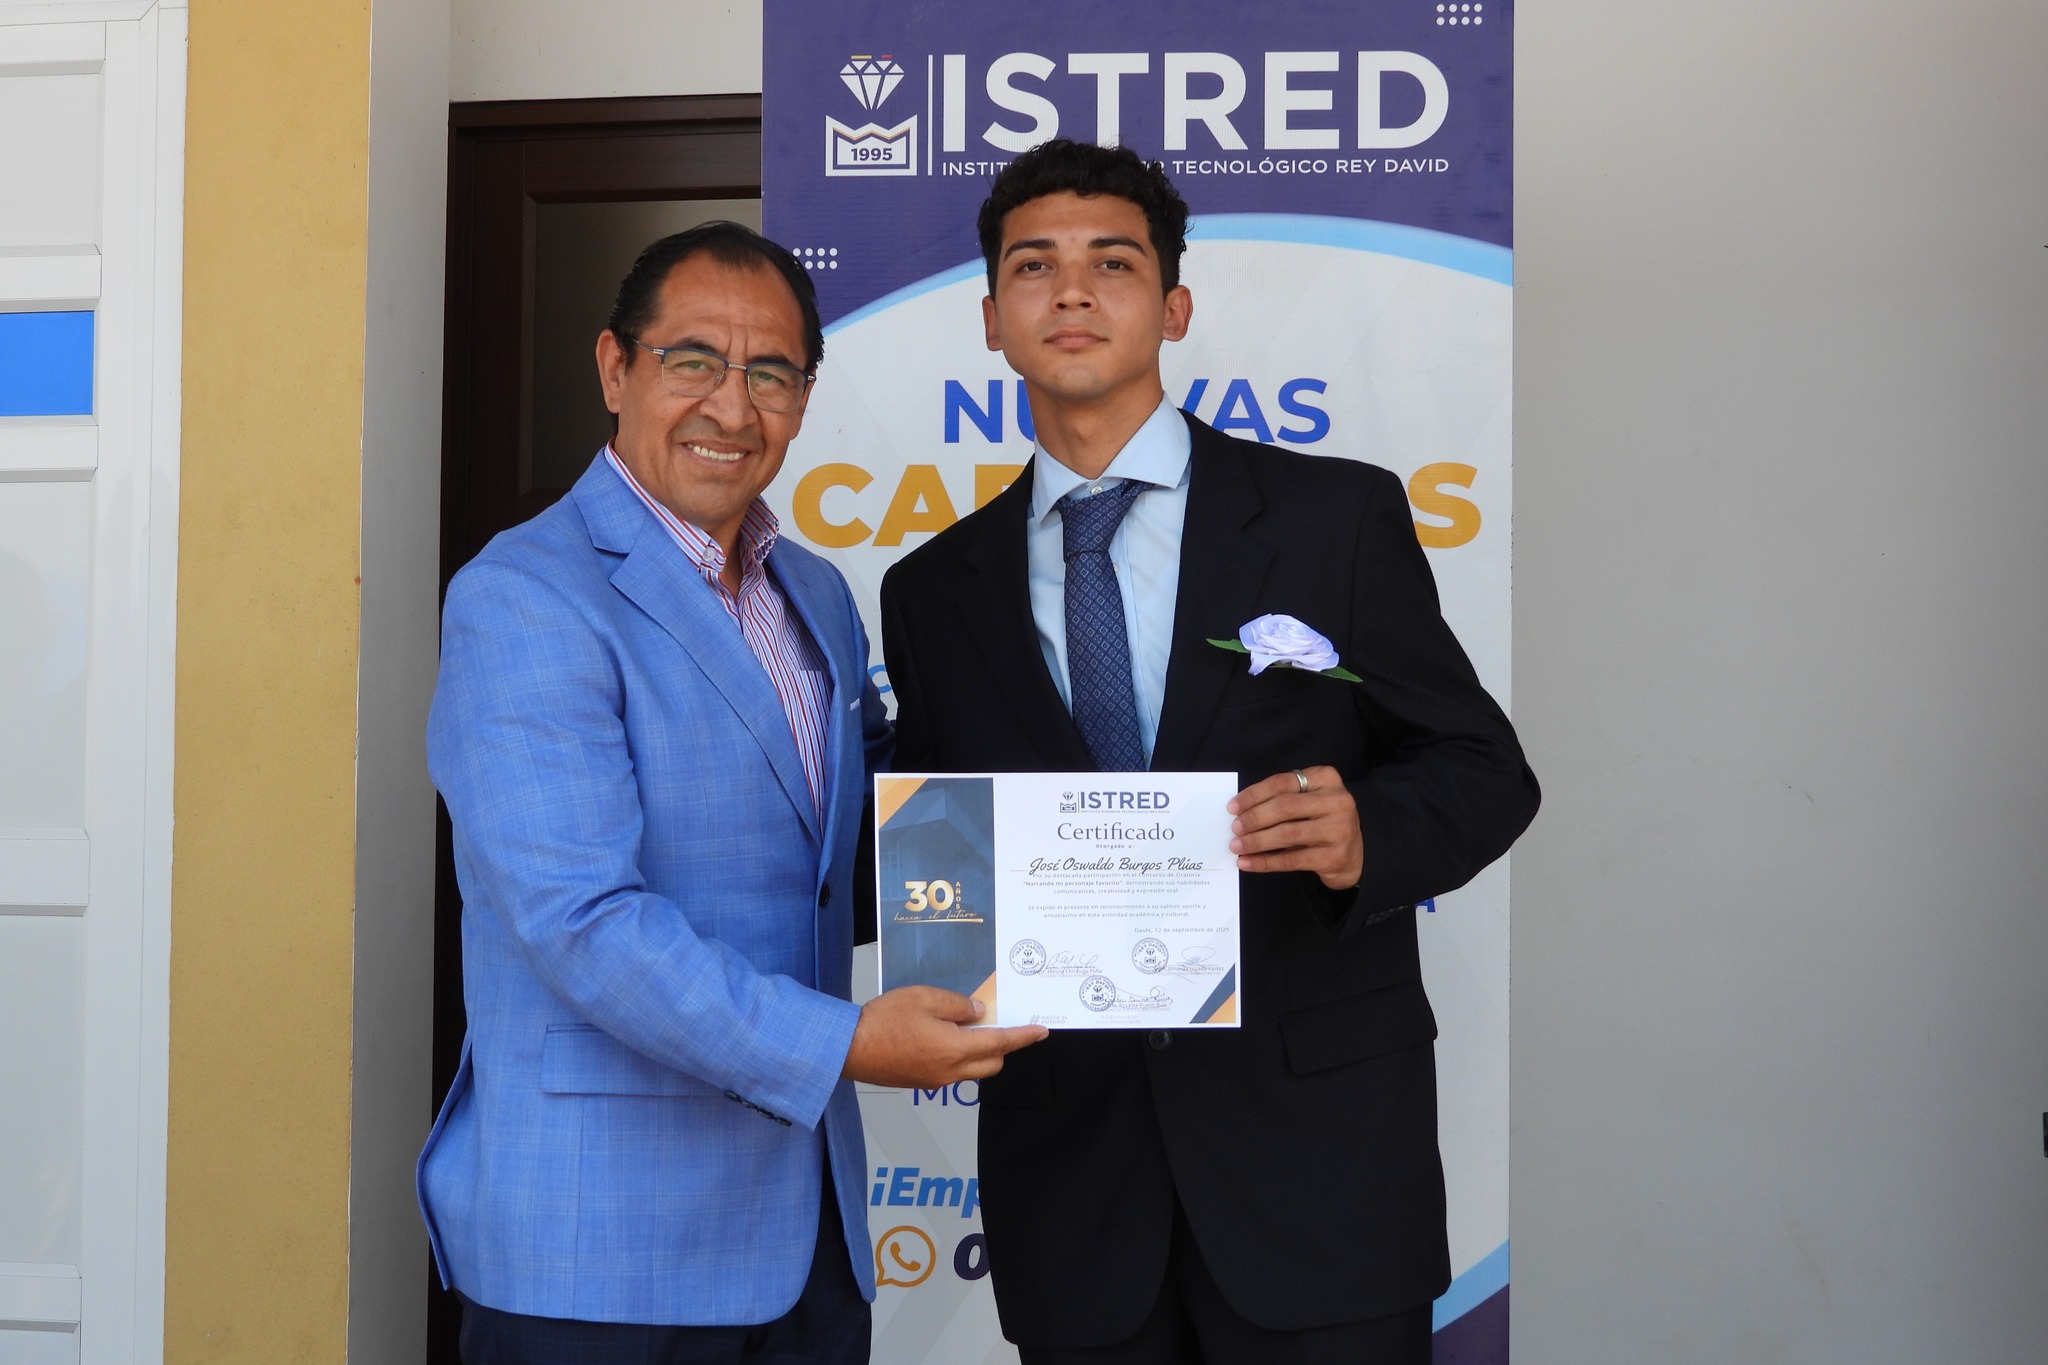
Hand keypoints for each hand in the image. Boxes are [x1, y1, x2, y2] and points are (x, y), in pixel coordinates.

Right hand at [841, 986, 1047, 1088]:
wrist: (848, 1048)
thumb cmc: (883, 1020)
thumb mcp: (924, 998)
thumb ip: (956, 1005)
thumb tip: (976, 1013)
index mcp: (955, 1049)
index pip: (1001, 1044)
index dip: (1023, 1037)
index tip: (1041, 1031)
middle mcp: (950, 1071)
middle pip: (992, 1064)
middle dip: (1002, 1046)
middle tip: (999, 1023)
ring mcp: (935, 1081)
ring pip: (973, 1071)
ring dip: (980, 1053)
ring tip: (966, 1027)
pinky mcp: (921, 1082)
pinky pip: (952, 1073)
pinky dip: (959, 1057)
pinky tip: (943, 1037)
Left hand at [1227, 764, 1364, 889]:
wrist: (1354, 853)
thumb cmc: (1322, 821)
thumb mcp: (1309, 800)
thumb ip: (1282, 798)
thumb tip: (1240, 810)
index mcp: (1327, 778)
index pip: (1282, 782)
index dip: (1254, 795)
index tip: (1233, 807)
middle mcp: (1337, 801)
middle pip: (1285, 806)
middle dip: (1254, 818)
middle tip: (1235, 828)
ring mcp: (1339, 829)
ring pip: (1287, 834)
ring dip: (1256, 841)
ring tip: (1237, 846)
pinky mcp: (1335, 856)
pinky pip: (1292, 860)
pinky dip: (1265, 862)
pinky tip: (1247, 863)